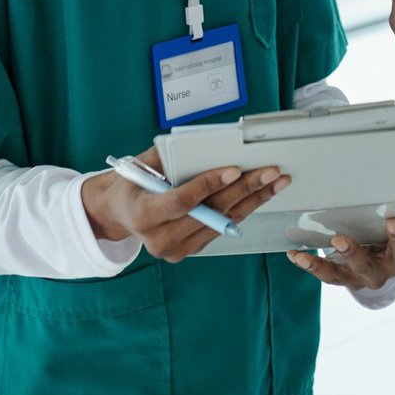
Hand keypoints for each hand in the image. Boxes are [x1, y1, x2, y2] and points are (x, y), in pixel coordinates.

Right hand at [81, 145, 289, 261]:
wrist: (118, 212)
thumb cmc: (131, 182)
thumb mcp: (140, 164)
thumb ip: (168, 156)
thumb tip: (207, 144)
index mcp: (143, 215)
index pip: (182, 202)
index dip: (208, 185)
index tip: (234, 169)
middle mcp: (160, 239)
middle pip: (210, 213)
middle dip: (244, 190)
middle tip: (270, 172)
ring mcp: (176, 249)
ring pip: (223, 223)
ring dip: (253, 200)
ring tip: (276, 182)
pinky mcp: (189, 250)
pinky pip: (222, 228)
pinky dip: (244, 209)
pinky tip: (261, 194)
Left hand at [286, 218, 394, 289]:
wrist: (383, 267)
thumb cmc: (388, 240)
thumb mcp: (392, 232)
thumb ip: (384, 220)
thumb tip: (372, 189)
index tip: (392, 221)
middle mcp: (378, 273)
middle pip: (366, 266)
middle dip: (351, 253)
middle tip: (339, 240)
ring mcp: (357, 279)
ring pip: (337, 275)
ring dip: (318, 265)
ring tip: (302, 256)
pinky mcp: (340, 279)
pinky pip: (323, 274)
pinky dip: (308, 264)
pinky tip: (294, 254)